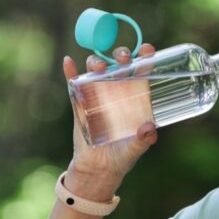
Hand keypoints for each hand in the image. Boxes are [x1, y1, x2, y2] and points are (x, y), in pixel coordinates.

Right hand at [62, 44, 157, 188]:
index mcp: (135, 98)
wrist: (97, 170)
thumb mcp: (135, 149)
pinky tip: (68, 62)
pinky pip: (74, 84)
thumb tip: (150, 129)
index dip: (145, 58)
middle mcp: (117, 92)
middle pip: (119, 65)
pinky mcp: (80, 104)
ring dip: (97, 62)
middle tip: (123, 58)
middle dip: (121, 55)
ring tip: (98, 66)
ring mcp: (98, 95)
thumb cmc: (121, 157)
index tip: (148, 49)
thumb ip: (143, 140)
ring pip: (97, 70)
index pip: (141, 72)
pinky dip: (70, 72)